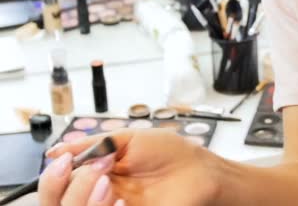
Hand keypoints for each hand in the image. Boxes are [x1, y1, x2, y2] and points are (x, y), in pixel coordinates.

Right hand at [39, 130, 222, 205]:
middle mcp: (98, 197)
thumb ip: (92, 144)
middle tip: (99, 172)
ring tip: (111, 185)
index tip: (66, 163)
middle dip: (73, 187)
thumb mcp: (127, 140)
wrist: (199, 172)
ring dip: (88, 199)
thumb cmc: (169, 153)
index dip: (56, 178)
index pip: (57, 187)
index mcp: (95, 177)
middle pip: (60, 204)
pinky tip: (121, 200)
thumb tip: (56, 151)